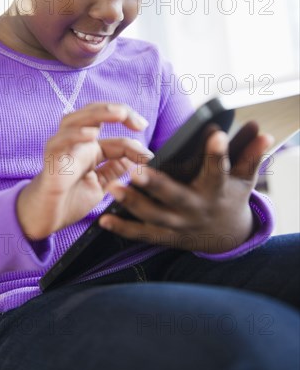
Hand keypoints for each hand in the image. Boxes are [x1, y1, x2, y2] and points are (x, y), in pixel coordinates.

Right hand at [16, 103, 152, 239]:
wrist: (44, 219)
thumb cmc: (68, 200)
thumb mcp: (100, 185)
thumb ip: (114, 170)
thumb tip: (135, 159)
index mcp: (90, 148)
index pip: (115, 135)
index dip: (134, 143)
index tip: (148, 156)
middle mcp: (76, 143)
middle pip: (94, 114)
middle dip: (118, 111)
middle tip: (139, 123)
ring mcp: (62, 148)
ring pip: (75, 119)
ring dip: (98, 113)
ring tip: (118, 113)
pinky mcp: (50, 160)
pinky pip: (59, 142)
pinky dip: (74, 135)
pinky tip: (91, 135)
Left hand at [99, 127, 272, 254]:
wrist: (226, 235)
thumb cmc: (231, 196)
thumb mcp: (244, 178)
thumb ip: (251, 155)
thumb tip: (265, 133)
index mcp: (215, 190)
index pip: (218, 169)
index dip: (217, 153)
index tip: (216, 133)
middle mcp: (196, 209)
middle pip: (176, 197)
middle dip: (157, 184)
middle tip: (137, 170)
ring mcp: (179, 225)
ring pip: (154, 216)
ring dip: (133, 204)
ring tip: (113, 188)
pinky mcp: (166, 236)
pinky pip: (142, 234)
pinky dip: (123, 229)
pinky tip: (104, 219)